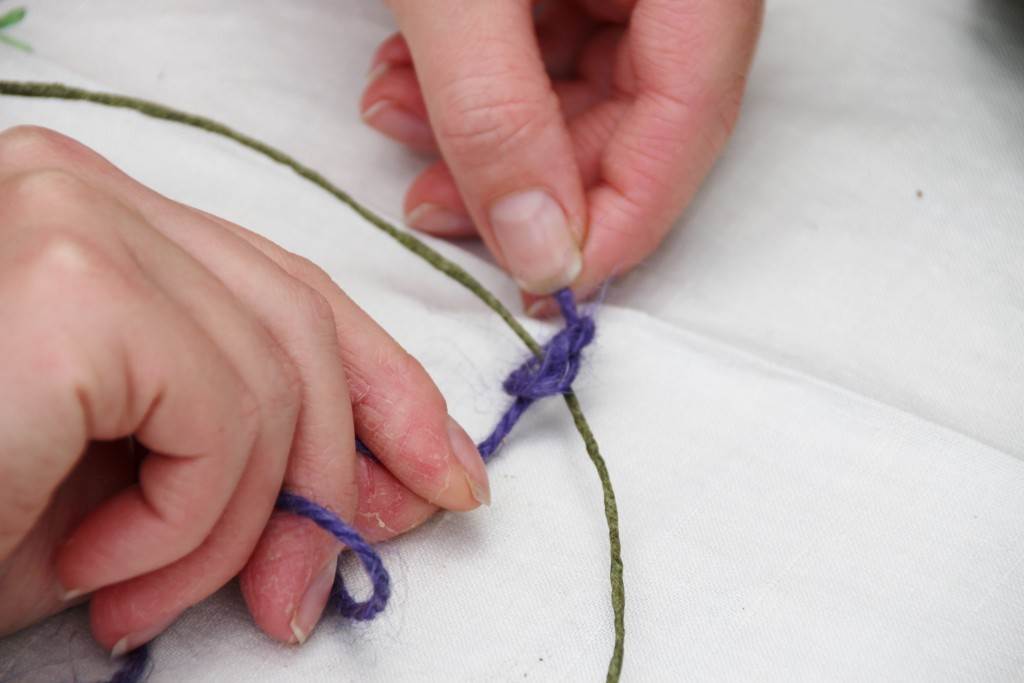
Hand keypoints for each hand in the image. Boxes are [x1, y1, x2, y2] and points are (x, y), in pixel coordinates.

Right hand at [0, 127, 487, 651]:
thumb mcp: (109, 488)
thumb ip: (234, 467)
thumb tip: (365, 502)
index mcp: (97, 225)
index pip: (289, 289)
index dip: (383, 386)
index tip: (438, 472)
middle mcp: (87, 192)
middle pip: (301, 322)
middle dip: (340, 468)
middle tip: (314, 590)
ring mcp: (79, 219)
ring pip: (272, 377)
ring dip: (236, 525)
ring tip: (148, 604)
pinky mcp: (76, 281)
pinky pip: (217, 411)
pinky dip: (188, 519)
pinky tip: (102, 572)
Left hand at [361, 0, 762, 313]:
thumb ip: (496, 114)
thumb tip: (540, 250)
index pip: (688, 122)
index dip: (618, 219)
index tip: (545, 285)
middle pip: (634, 119)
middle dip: (522, 178)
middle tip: (435, 207)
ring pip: (582, 90)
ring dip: (484, 129)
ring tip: (397, 120)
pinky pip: (550, 47)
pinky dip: (481, 79)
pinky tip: (411, 77)